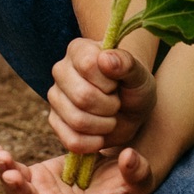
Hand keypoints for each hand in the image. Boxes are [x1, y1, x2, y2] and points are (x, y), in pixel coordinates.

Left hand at [0, 143, 155, 193]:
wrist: (108, 171)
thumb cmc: (128, 181)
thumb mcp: (139, 178)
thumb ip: (137, 171)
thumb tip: (127, 157)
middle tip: (12, 178)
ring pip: (20, 193)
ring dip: (8, 177)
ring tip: (0, 157)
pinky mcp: (35, 179)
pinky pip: (15, 173)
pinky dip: (4, 163)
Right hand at [46, 39, 155, 154]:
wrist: (130, 110)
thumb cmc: (133, 86)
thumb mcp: (139, 75)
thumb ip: (126, 63)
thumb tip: (105, 58)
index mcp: (79, 49)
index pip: (88, 65)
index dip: (108, 82)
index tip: (117, 84)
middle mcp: (61, 70)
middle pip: (82, 96)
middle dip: (109, 106)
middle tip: (117, 103)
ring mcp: (55, 96)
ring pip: (77, 120)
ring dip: (103, 125)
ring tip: (110, 117)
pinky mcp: (54, 121)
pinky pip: (71, 140)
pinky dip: (93, 143)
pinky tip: (101, 134)